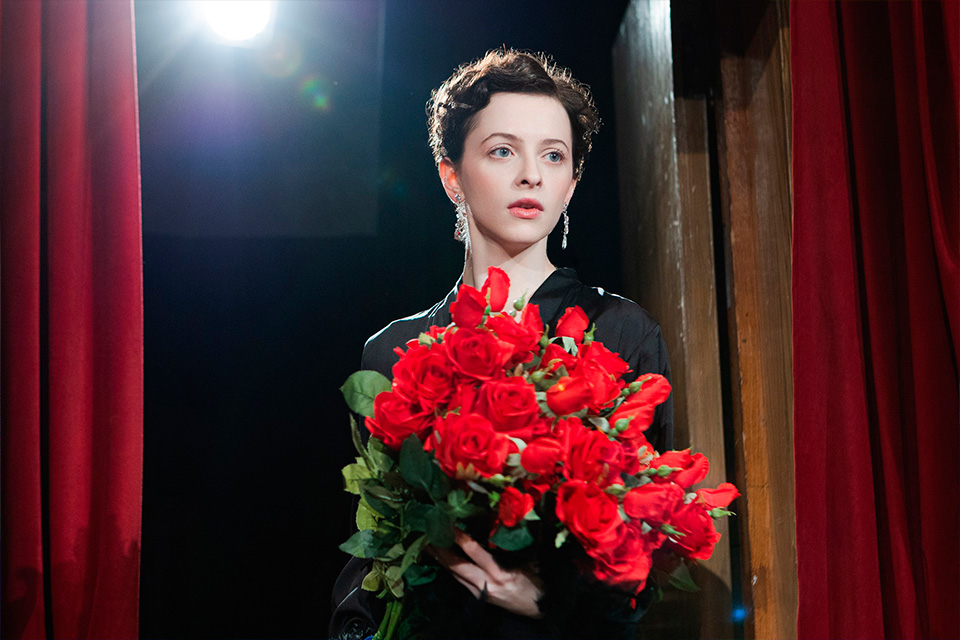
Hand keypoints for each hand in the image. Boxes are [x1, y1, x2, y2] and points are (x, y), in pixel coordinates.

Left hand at [428, 529, 543, 618]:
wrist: (537, 610)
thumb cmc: (536, 582)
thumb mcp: (532, 560)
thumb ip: (518, 542)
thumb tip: (512, 518)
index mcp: (500, 573)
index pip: (475, 552)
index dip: (460, 538)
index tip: (448, 524)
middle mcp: (486, 584)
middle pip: (456, 566)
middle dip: (439, 550)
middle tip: (426, 533)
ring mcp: (479, 592)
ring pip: (453, 573)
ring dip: (439, 558)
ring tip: (426, 542)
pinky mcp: (476, 596)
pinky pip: (457, 579)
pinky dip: (447, 566)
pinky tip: (439, 557)